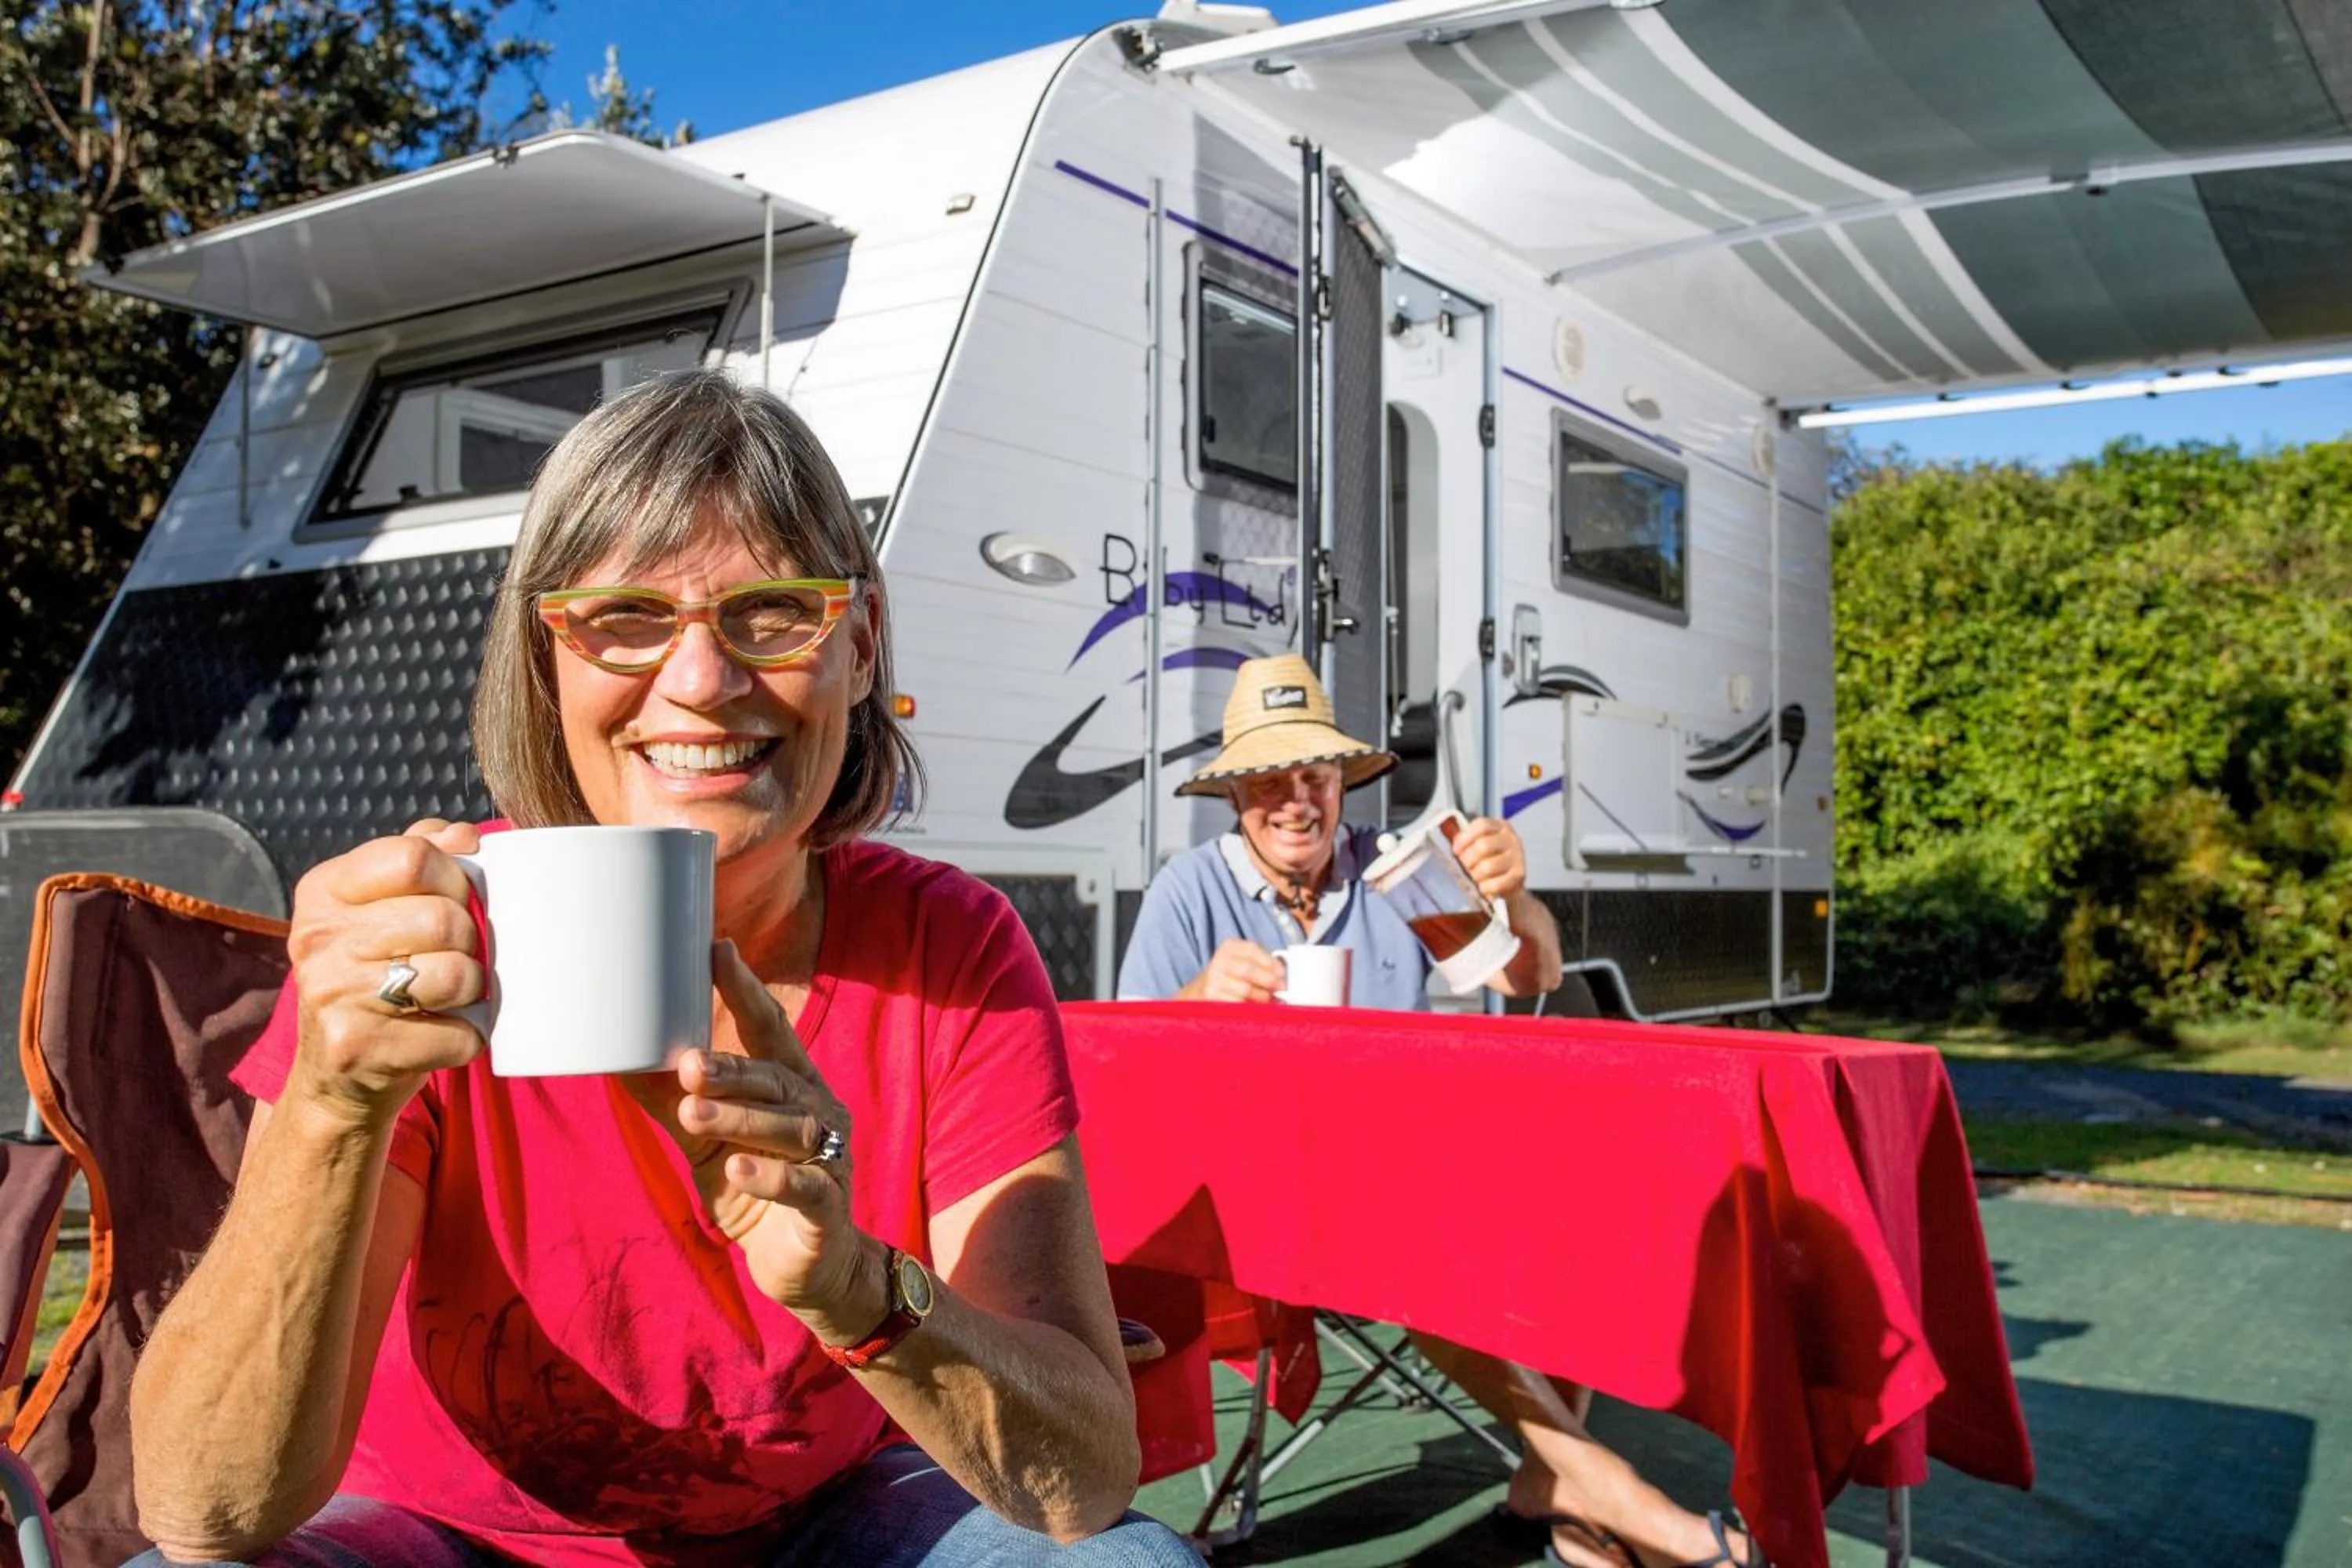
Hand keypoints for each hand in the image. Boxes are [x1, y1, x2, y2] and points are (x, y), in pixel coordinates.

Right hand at [284, 819, 485, 1130]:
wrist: (336, 1077)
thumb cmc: (377, 974)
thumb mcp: (381, 906)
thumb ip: (423, 857)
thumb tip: (466, 836)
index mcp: (324, 890)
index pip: (413, 857)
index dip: (456, 877)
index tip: (456, 898)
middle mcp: (317, 938)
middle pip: (444, 918)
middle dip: (471, 939)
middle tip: (456, 956)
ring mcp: (332, 995)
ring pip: (458, 974)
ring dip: (475, 988)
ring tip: (453, 994)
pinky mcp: (357, 1048)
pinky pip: (460, 1034)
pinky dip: (469, 1037)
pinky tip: (442, 1032)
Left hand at [622, 941, 873, 1337]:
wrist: (809, 1267)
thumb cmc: (757, 1190)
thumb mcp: (708, 1143)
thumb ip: (673, 1101)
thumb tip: (615, 1058)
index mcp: (793, 1086)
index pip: (771, 1030)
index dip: (745, 991)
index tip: (716, 951)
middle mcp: (818, 1112)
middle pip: (777, 1080)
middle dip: (733, 1069)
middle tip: (688, 1064)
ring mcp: (829, 1158)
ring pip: (789, 1128)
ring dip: (740, 1118)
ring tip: (693, 1113)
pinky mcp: (827, 1207)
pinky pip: (804, 1186)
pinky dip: (770, 1176)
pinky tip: (736, 1169)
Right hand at [1178, 938, 1285, 1003]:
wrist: (1202, 989)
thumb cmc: (1231, 974)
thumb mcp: (1244, 960)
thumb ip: (1263, 963)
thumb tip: (1283, 973)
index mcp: (1229, 947)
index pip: (1251, 950)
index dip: (1269, 961)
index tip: (1282, 972)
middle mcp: (1219, 961)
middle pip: (1248, 970)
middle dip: (1268, 980)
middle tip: (1282, 987)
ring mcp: (1214, 980)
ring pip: (1244, 989)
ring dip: (1262, 996)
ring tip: (1270, 998)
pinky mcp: (1213, 998)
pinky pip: (1238, 1003)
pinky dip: (1251, 1006)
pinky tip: (1258, 1006)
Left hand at [1452, 817, 1527, 903]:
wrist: (1509, 883)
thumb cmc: (1488, 860)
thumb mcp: (1479, 845)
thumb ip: (1466, 842)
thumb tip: (1452, 847)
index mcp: (1500, 827)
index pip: (1482, 825)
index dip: (1465, 838)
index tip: (1455, 850)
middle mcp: (1511, 839)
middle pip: (1483, 846)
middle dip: (1467, 860)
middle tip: (1463, 868)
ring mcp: (1518, 857)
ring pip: (1488, 866)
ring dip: (1474, 875)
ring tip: (1472, 878)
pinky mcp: (1519, 875)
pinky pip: (1496, 883)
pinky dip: (1484, 887)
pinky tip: (1481, 888)